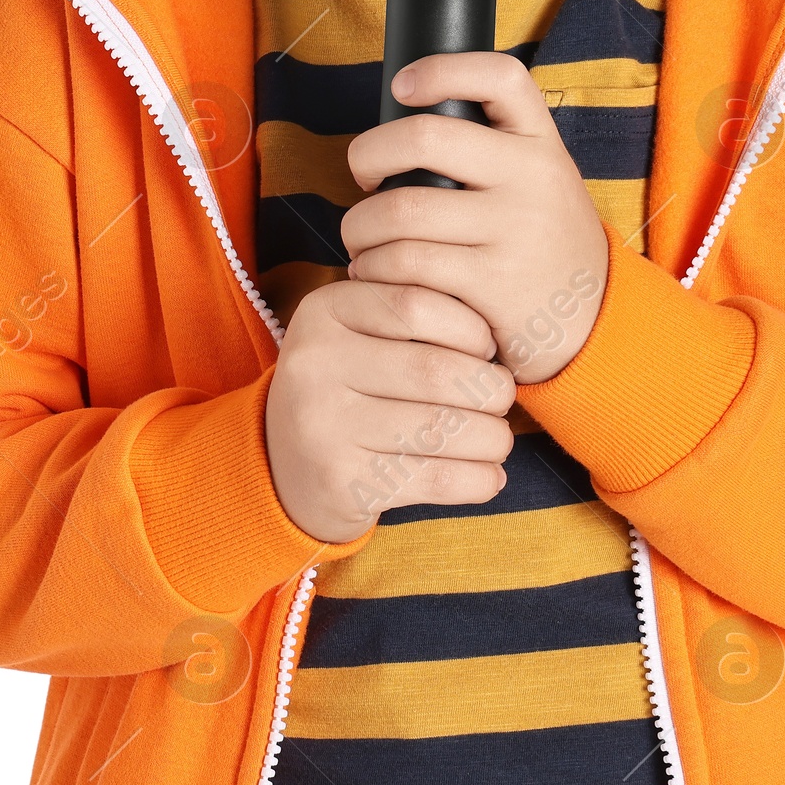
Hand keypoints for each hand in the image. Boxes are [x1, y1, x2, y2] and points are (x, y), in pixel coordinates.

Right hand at [264, 278, 514, 542]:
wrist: (282, 465)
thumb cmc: (345, 387)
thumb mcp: (358, 334)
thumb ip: (410, 316)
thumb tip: (497, 334)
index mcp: (323, 311)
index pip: (415, 304)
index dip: (468, 326)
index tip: (487, 348)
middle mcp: (314, 362)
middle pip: (433, 369)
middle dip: (487, 387)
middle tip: (502, 397)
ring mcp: (323, 424)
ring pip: (439, 427)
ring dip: (491, 437)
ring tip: (500, 438)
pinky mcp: (341, 480)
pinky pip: (432, 478)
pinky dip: (476, 480)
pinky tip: (490, 477)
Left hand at [343, 52, 610, 384]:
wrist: (595, 326)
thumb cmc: (543, 244)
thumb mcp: (541, 183)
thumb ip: (492, 152)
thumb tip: (401, 128)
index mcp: (542, 143)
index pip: (500, 77)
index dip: (443, 69)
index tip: (402, 85)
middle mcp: (534, 177)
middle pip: (425, 136)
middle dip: (368, 153)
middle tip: (363, 175)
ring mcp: (515, 231)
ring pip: (401, 209)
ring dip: (359, 226)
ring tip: (361, 238)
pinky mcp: (492, 284)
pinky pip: (405, 263)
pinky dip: (373, 268)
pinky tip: (374, 273)